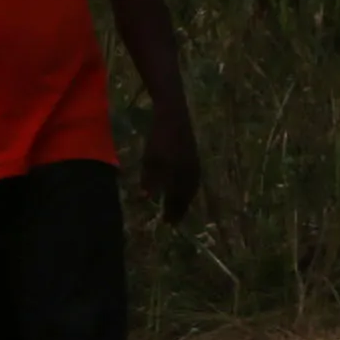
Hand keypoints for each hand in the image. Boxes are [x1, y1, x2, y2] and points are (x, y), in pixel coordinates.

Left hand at [139, 103, 202, 223]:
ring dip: (182, 200)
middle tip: (172, 220)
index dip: (173, 212)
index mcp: (184, 176)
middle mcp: (193, 173)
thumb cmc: (160, 138)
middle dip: (179, 209)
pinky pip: (191, 179)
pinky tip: (178, 188)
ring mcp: (195, 164)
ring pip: (190, 188)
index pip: (179, 200)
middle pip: (186, 196)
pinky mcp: (193, 156)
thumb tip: (145, 198)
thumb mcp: (151, 159)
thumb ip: (150, 179)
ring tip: (175, 207)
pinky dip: (185, 188)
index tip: (167, 223)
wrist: (174, 115)